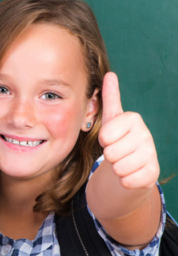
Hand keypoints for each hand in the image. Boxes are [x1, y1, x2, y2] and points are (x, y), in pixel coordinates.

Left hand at [98, 72, 158, 188]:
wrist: (128, 167)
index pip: (106, 135)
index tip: (108, 138)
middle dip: (108, 156)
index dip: (103, 141)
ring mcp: (151, 154)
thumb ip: (110, 99)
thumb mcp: (111, 120)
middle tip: (116, 152)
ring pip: (119, 168)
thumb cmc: (117, 140)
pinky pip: (128, 181)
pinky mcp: (152, 173)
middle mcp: (145, 134)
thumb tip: (110, 74)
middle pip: (111, 153)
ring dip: (115, 169)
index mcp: (133, 119)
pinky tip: (129, 174)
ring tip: (122, 162)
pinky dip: (124, 181)